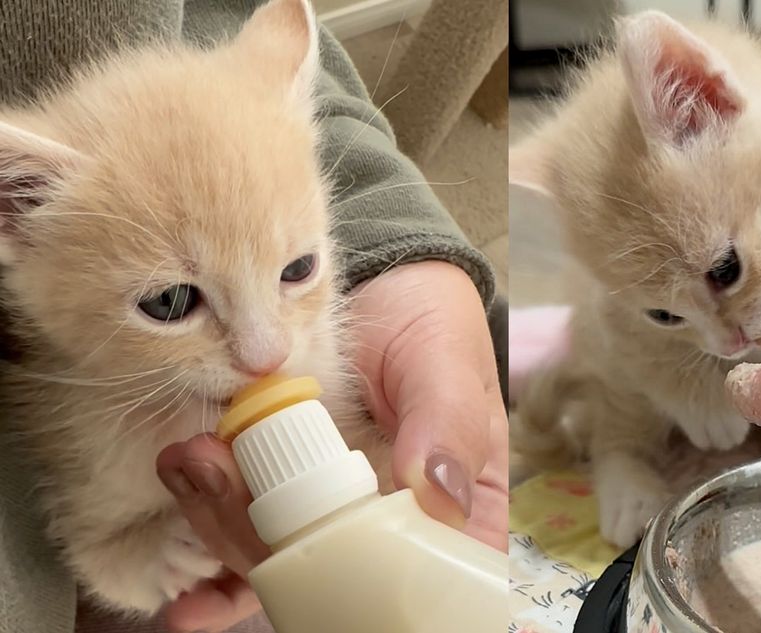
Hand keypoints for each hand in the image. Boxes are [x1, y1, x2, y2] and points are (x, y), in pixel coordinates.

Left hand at [155, 261, 506, 631]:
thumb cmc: (431, 324)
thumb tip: (435, 491)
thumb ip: (447, 423)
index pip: (436, 582)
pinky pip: (245, 541)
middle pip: (337, 582)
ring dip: (222, 530)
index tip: (336, 594)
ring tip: (190, 463)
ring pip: (280, 562)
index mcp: (450, 513)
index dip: (392, 606)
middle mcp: (388, 528)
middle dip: (270, 553)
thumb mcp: (447, 365)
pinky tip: (176, 582)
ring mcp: (329, 515)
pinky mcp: (279, 494)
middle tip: (221, 481)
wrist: (376, 283)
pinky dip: (207, 553)